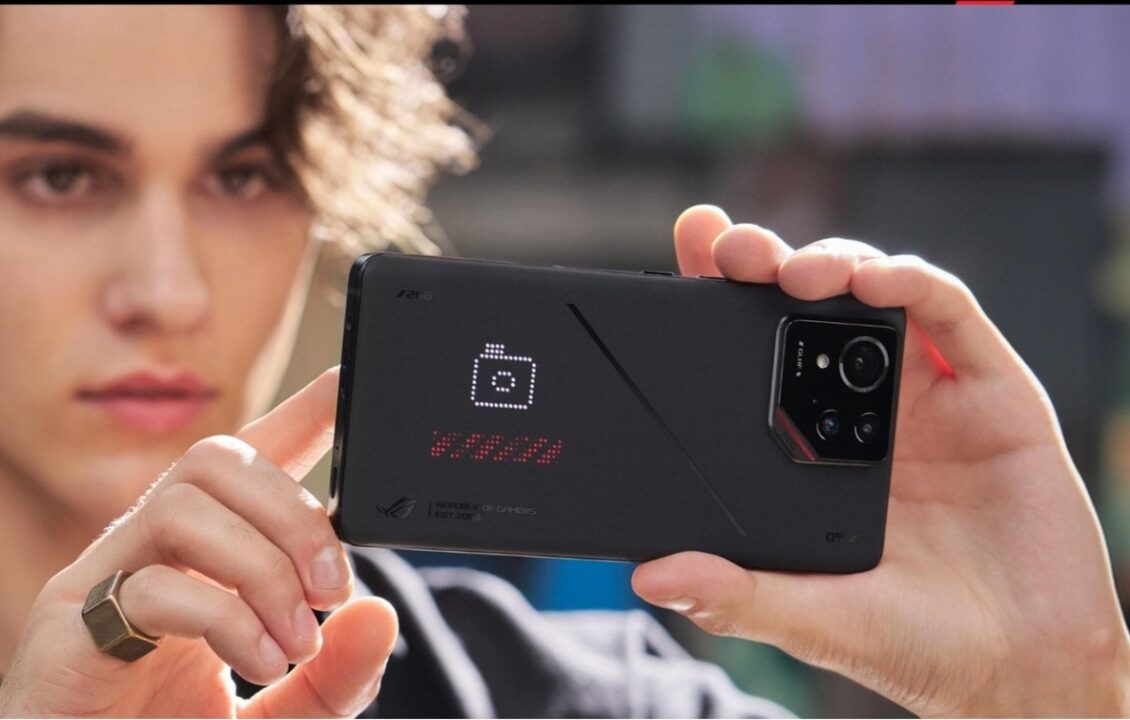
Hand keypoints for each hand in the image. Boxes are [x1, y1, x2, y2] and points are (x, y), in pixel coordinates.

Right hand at [0, 368, 395, 717]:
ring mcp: (98, 588)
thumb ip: (334, 672)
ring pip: (182, 502)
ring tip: (295, 636)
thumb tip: (381, 612)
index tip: (346, 384)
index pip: (247, 466)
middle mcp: (146, 558)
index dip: (298, 417)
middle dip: (293, 510)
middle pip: (216, 461)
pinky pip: (148, 587)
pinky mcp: (63, 636)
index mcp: (197, 564)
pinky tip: (258, 661)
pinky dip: (224, 618)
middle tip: (333, 585)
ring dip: (262, 563)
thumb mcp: (286, 714)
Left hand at [633, 206, 1129, 715]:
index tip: (688, 249)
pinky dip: (913, 284)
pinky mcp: (992, 390)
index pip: (751, 354)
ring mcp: (926, 394)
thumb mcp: (812, 618)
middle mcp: (861, 409)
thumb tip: (649, 574)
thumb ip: (738, 596)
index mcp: (807, 447)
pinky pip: (950, 316)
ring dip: (832, 265)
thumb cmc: (913, 642)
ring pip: (872, 293)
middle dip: (765, 264)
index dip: (719, 296)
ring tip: (797, 272)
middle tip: (730, 247)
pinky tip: (878, 281)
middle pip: (805, 307)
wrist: (1021, 668)